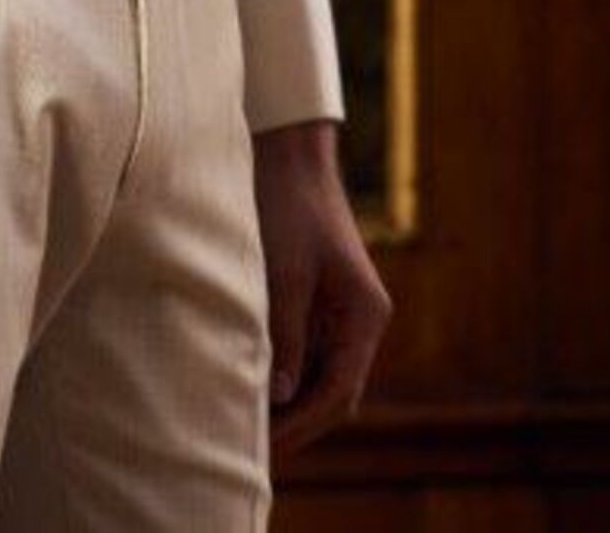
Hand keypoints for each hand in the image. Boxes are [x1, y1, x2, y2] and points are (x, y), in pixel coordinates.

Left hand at [253, 121, 390, 459]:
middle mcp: (358, 323)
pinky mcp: (314, 307)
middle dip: (295, 425)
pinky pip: (301, 357)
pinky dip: (279, 378)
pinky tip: (247, 392)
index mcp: (365, 316)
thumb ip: (286, 335)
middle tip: (250, 454)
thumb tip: (282, 397)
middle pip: (332, 393)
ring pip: (316, 379)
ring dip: (286, 406)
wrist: (286, 155)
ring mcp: (337, 317)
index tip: (265, 448)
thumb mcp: (284, 272)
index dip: (303, 425)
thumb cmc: (289, 206)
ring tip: (244, 432)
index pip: (339, 391)